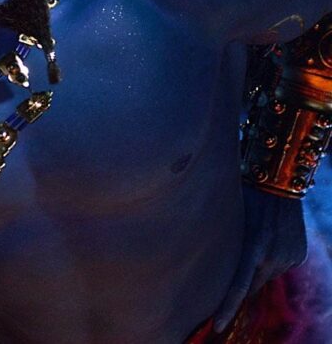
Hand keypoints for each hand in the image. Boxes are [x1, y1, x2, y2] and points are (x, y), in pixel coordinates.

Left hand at [213, 185, 306, 331]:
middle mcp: (273, 257)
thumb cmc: (243, 196)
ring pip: (265, 275)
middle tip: (229, 271)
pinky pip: (278, 266)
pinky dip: (270, 261)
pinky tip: (266, 239)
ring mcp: (289, 257)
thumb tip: (209, 266)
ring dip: (256, 268)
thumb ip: (225, 247)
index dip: (227, 307)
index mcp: (253, 248)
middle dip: (240, 286)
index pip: (238, 287)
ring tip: (252, 242)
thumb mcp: (229, 220)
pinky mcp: (298, 255)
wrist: (278, 182)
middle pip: (252, 285)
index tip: (217, 325)